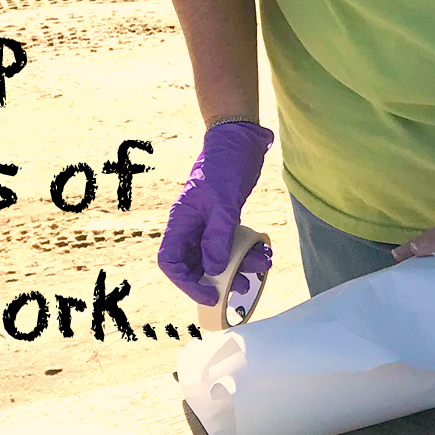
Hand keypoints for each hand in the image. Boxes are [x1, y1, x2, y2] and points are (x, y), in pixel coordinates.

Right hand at [158, 120, 274, 303]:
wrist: (239, 140)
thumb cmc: (225, 164)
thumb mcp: (223, 201)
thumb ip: (217, 236)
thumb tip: (212, 269)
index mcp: (181, 221)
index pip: (171, 262)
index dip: (187, 283)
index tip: (210, 294)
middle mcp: (191, 226)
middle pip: (193, 264)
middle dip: (216, 279)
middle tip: (239, 287)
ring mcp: (207, 223)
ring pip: (216, 256)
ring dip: (237, 266)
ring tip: (259, 267)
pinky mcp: (224, 219)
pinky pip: (231, 244)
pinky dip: (245, 251)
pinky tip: (262, 252)